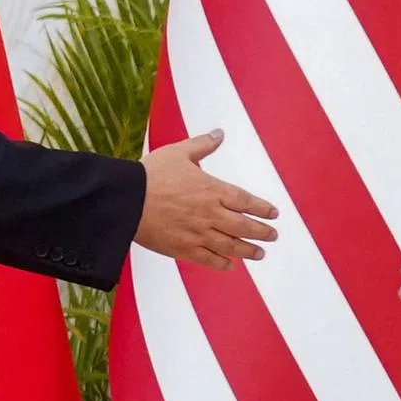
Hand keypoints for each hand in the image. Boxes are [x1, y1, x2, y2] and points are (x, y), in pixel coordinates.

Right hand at [136, 130, 277, 270]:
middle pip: (244, 226)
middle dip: (262, 232)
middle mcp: (210, 214)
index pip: (245, 201)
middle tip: (273, 236)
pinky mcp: (183, 249)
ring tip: (260, 254)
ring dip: (248, 251)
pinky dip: (222, 264)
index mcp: (211, 190)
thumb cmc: (151, 174)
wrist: (127, 200)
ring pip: (231, 246)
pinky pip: (209, 260)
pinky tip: (230, 266)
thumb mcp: (179, 152)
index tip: (274, 214)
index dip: (262, 208)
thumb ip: (202, 145)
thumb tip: (219, 133)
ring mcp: (198, 234)